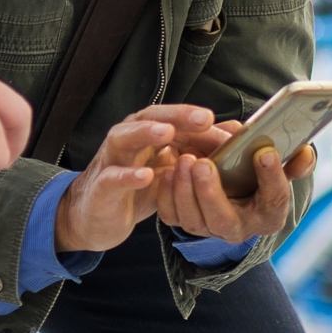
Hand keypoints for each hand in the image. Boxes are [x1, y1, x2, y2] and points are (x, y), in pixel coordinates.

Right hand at [53, 107, 221, 252]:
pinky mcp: (101, 186)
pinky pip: (112, 177)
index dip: (197, 120)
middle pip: (150, 118)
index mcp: (146, 133)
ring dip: (145, 133)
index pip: (173, 118)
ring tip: (166, 133)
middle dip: (177, 116)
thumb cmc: (136, 188)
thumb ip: (198, 152)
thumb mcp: (171, 170)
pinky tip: (146, 176)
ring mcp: (112, 160)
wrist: (97, 216)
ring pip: (124, 138)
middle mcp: (127, 139)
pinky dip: (128, 175)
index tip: (224, 126)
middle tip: (204, 118)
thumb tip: (234, 134)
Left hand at [155, 141, 313, 245]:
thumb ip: (295, 162)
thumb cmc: (258, 175)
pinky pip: (171, 215)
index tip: (266, 152)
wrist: (235, 190)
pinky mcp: (186, 222)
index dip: (272, 177)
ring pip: (193, 219)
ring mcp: (210, 228)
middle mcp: (239, 228)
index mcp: (269, 214)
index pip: (274, 200)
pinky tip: (167, 170)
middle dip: (210, 192)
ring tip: (184, 159)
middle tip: (203, 163)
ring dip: (184, 190)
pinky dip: (166, 194)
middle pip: (223, 219)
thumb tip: (305, 153)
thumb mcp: (281, 168)